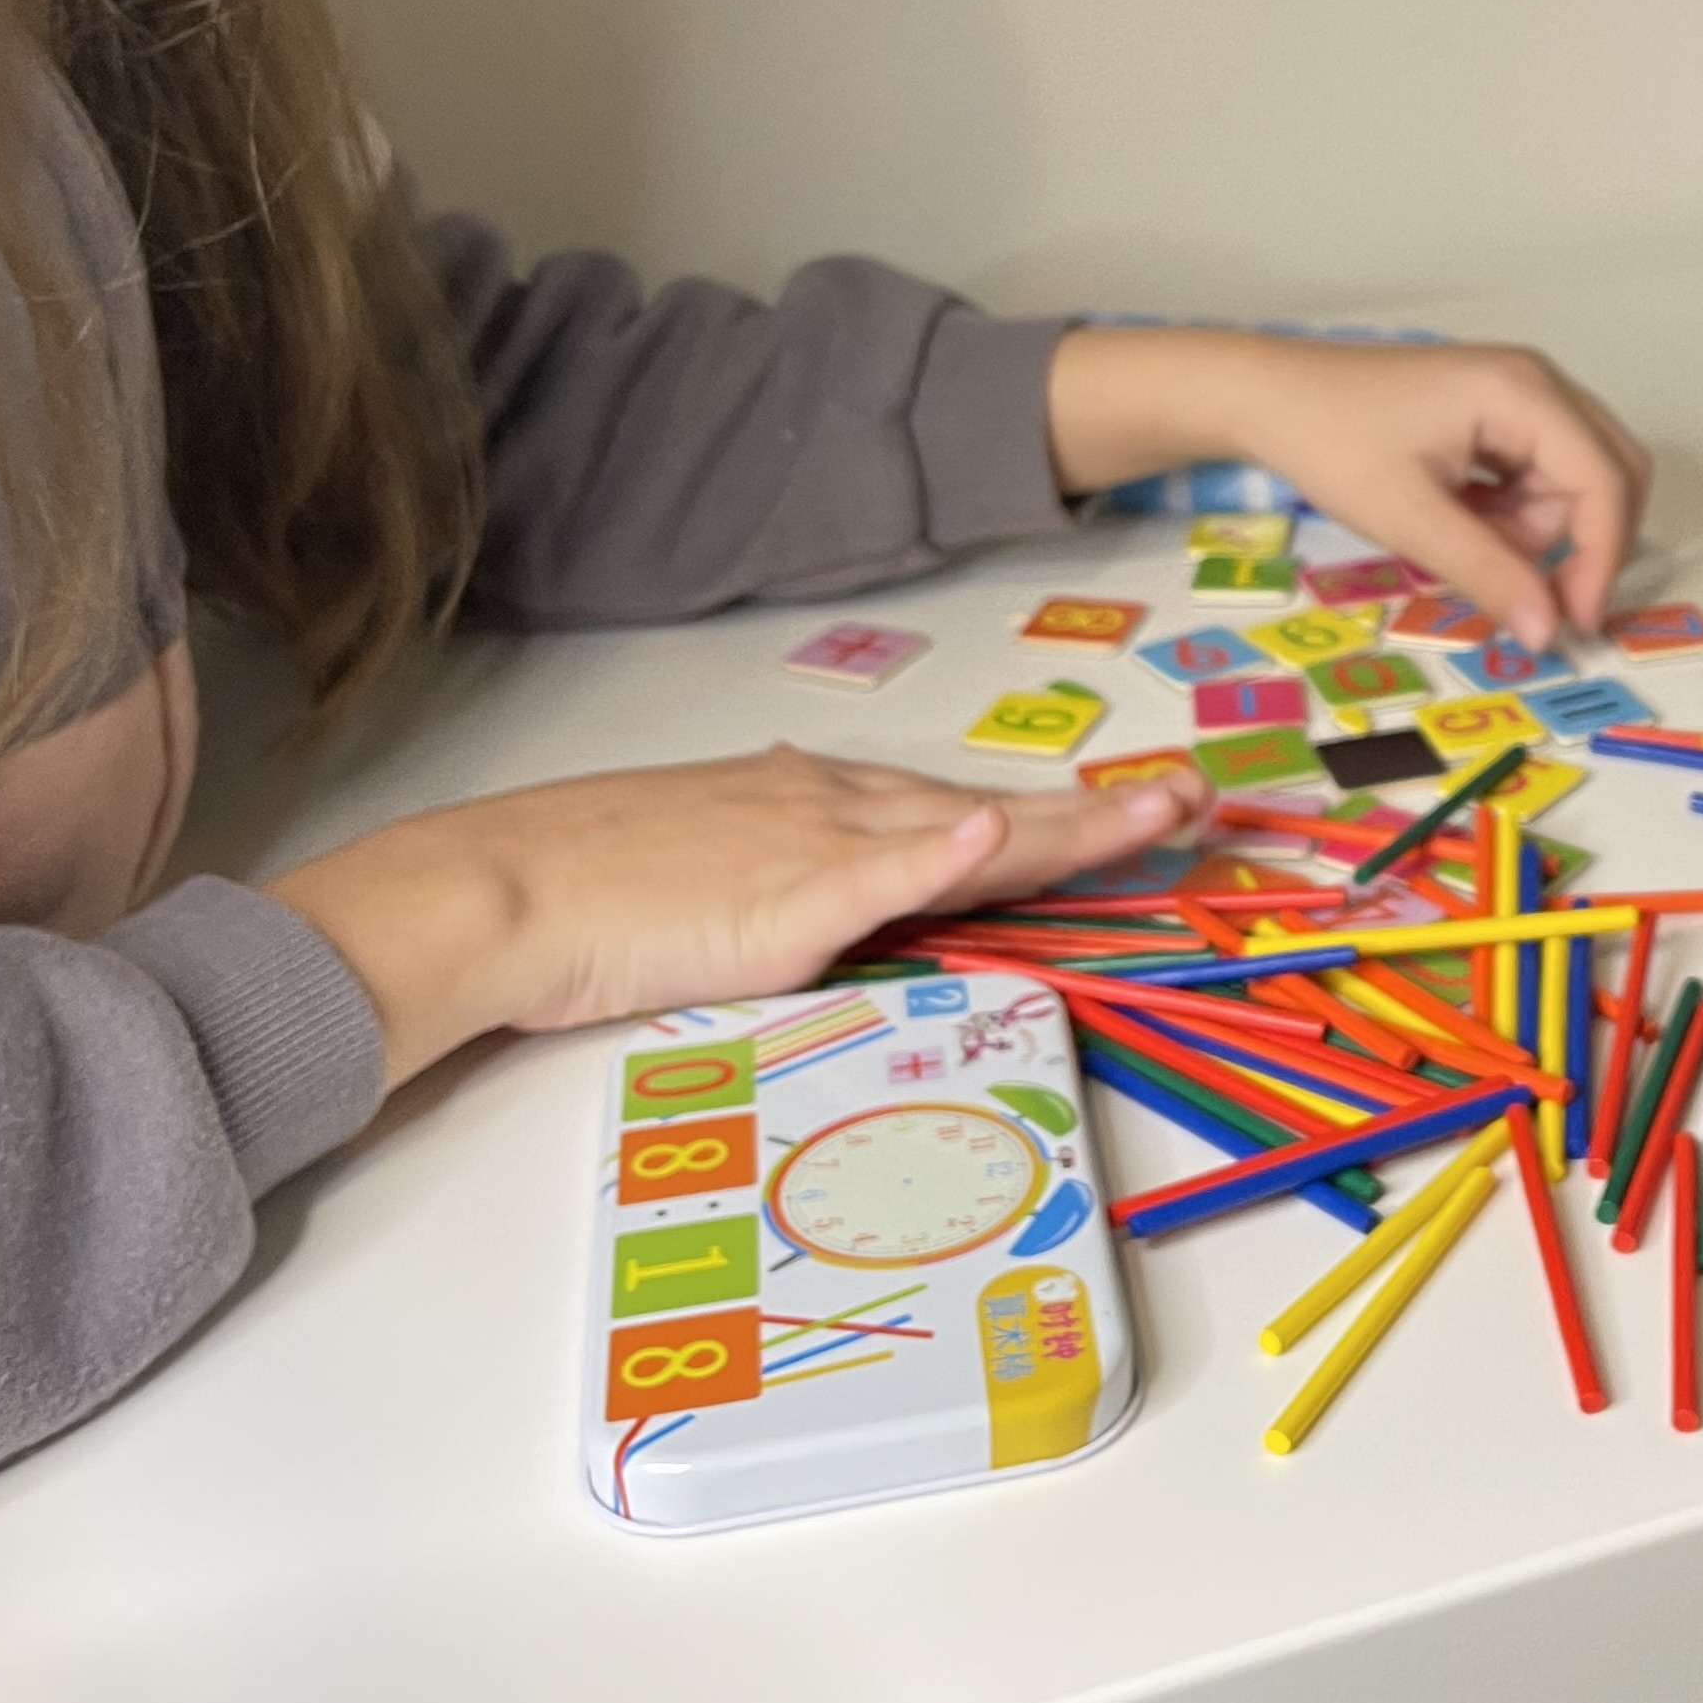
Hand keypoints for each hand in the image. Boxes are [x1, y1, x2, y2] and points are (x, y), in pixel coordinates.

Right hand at [273, 754, 1197, 1086]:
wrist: (506, 887)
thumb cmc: (596, 891)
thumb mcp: (722, 872)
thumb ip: (803, 881)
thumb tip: (855, 895)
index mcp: (824, 804)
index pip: (966, 812)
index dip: (1060, 812)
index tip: (1141, 805)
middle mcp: (836, 808)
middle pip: (994, 816)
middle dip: (1101, 813)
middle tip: (1196, 803)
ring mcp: (813, 848)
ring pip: (965, 834)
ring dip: (1065, 824)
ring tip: (1154, 812)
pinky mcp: (777, 900)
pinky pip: (871, 874)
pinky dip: (934, 852)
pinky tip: (988, 834)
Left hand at [1047, 329, 1648, 650]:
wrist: (1265, 396)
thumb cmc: (1331, 443)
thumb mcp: (1410, 520)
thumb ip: (1488, 574)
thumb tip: (1546, 632)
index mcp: (1524, 393)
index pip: (1604, 480)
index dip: (1600, 558)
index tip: (1572, 623)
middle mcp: (1536, 382)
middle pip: (1606, 473)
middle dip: (1577, 541)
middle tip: (1532, 597)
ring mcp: (1516, 393)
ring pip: (1570, 480)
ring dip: (1532, 528)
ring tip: (1456, 536)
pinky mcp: (1493, 411)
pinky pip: (1536, 472)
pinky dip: (1510, 511)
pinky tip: (1457, 517)